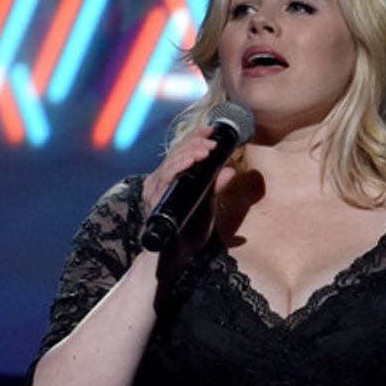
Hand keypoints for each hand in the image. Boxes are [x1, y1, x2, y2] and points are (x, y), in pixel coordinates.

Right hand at [141, 128, 238, 272]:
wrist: (180, 256)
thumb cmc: (191, 231)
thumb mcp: (208, 205)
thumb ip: (216, 187)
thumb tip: (231, 171)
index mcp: (171, 178)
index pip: (182, 151)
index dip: (196, 137)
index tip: (212, 130)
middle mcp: (160, 180)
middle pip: (176, 152)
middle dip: (195, 143)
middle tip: (212, 142)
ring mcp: (155, 188)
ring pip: (171, 161)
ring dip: (190, 152)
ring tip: (206, 149)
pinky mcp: (155, 197)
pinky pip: (166, 175)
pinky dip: (179, 166)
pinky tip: (192, 160)